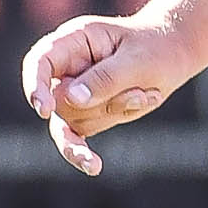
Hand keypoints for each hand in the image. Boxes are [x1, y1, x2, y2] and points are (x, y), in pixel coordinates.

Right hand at [21, 12, 200, 176]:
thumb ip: (105, 78)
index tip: (44, 110)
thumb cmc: (155, 48)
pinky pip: (78, 137)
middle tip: (139, 90)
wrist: (172, 56)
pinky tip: (94, 166)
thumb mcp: (138, 60)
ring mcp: (72, 94)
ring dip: (114, 113)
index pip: (39, 62)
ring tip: (145, 94)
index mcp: (73, 41)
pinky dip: (95, 145)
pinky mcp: (84, 115)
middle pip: (58, 100)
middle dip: (99, 104)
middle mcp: (67, 68)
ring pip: (73, 121)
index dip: (35, 86)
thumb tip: (72, 99)